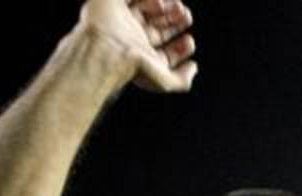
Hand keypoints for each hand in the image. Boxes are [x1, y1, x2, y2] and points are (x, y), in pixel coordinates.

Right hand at [79, 0, 197, 91]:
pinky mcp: (111, 3)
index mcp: (140, 55)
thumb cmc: (132, 67)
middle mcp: (130, 37)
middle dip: (175, 20)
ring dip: (167, 6)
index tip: (189, 42)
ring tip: (179, 8)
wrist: (107, 50)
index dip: (180, 46)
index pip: (163, 49)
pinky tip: (160, 4)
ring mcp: (121, 19)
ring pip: (146, 7)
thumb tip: (193, 68)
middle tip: (187, 17)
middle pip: (157, 25)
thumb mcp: (164, 82)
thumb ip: (182, 80)